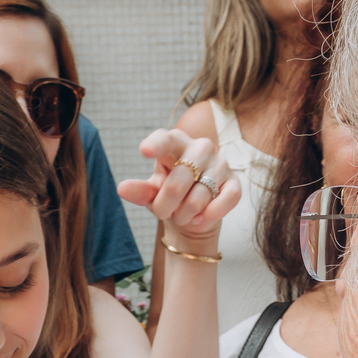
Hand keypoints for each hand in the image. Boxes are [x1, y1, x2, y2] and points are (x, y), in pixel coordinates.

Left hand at [117, 128, 239, 245]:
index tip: (143, 151)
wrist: (193, 213)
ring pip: (197, 200)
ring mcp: (220, 163)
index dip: (155, 145)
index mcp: (175, 142)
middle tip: (164, 212)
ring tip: (183, 213)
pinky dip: (208, 217)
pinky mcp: (234, 183)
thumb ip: (140, 190)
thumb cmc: (169, 195)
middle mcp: (200, 147)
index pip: (165, 140)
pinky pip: (223, 203)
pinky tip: (201, 218)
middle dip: (165, 207)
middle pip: (177, 184)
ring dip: (185, 216)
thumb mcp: (152, 193)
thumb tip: (122, 189)